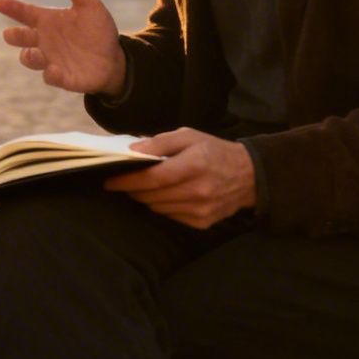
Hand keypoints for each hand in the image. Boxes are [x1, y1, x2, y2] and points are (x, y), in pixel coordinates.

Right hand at [0, 0, 125, 95]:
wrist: (114, 58)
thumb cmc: (96, 29)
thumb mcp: (87, 3)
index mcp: (46, 20)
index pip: (24, 12)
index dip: (11, 7)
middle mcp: (44, 41)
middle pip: (21, 38)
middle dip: (15, 36)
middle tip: (10, 34)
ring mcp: (51, 60)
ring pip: (31, 59)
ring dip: (30, 57)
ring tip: (33, 53)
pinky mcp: (63, 78)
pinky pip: (52, 78)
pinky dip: (50, 75)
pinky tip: (52, 70)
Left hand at [103, 129, 256, 228]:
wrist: (248, 176)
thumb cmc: (214, 151)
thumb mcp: (189, 136)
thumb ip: (160, 142)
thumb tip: (133, 151)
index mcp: (194, 165)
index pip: (152, 178)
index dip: (127, 181)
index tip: (109, 181)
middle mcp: (198, 190)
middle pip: (151, 196)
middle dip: (133, 190)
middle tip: (124, 182)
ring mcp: (201, 210)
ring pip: (158, 208)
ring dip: (147, 198)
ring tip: (147, 187)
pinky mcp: (202, 223)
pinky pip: (171, 216)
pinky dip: (163, 206)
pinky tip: (168, 195)